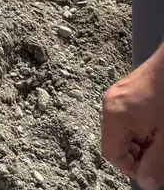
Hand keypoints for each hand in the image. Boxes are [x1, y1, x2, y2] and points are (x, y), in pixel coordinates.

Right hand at [103, 51, 163, 185]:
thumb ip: (156, 163)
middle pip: (116, 140)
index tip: (152, 172)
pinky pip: (126, 115)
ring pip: (122, 128)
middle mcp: (110, 103)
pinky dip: (141, 127)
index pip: (112, 153)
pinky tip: (158, 126)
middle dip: (137, 154)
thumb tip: (145, 184)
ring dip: (141, 141)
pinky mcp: (126, 88)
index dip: (131, 168)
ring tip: (161, 140)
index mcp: (116, 116)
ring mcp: (117, 93)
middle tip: (160, 156)